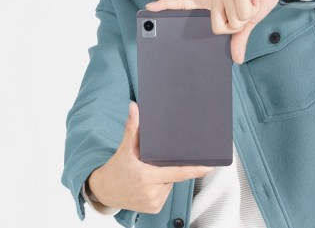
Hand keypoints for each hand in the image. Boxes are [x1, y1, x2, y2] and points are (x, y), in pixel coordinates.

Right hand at [87, 101, 214, 213]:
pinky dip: (161, 186)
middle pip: (173, 175)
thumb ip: (132, 127)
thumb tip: (135, 107)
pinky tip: (150, 183)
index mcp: (147, 177)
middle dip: (169, 166)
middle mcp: (152, 192)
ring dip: (165, 176)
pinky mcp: (154, 208)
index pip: (177, 173)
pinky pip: (165, 192)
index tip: (210, 166)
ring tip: (149, 172)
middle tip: (154, 163)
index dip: (195, 170)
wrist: (104, 191)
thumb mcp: (125, 148)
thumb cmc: (116, 168)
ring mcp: (154, 202)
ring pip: (170, 184)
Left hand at [145, 0, 314, 63]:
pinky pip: (241, 15)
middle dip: (237, 25)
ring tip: (253, 1)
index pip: (187, 4)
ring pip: (231, 23)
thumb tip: (237, 59)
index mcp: (214, 1)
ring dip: (248, 16)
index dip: (167, 6)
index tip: (147, 7)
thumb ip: (238, 38)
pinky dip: (253, 10)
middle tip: (247, 10)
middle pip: (217, 28)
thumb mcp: (248, 22)